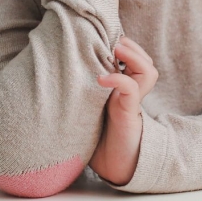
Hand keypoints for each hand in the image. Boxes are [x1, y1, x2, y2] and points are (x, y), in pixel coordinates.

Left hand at [89, 36, 158, 185]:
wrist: (107, 164)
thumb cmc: (93, 135)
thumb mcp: (86, 104)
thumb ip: (80, 87)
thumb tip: (52, 65)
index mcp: (122, 87)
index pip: (134, 58)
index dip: (125, 45)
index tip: (103, 37)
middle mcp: (131, 91)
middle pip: (145, 61)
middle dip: (132, 46)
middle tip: (113, 41)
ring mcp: (131, 101)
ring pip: (148, 70)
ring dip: (134, 55)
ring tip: (116, 49)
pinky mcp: (129, 112)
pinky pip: (132, 88)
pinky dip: (118, 78)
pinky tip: (101, 78)